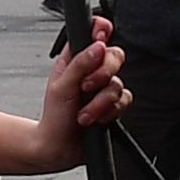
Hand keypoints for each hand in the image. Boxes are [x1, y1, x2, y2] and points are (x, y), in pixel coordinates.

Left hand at [31, 19, 130, 161]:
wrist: (59, 148)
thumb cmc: (54, 117)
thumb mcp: (61, 86)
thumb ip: (80, 64)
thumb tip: (98, 47)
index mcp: (76, 59)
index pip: (94, 34)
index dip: (101, 32)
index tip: (100, 39)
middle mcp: (92, 71)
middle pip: (114, 55)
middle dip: (102, 73)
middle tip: (85, 87)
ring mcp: (104, 88)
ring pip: (118, 82)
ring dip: (100, 102)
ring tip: (83, 114)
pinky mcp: (113, 105)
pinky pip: (125, 100)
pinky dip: (109, 112)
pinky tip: (95, 119)